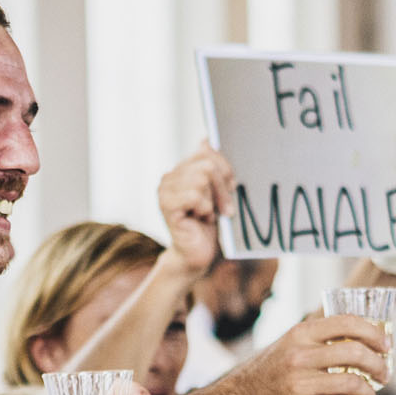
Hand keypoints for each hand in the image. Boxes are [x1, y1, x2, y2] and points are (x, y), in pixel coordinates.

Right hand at [156, 142, 234, 273]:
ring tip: (209, 214)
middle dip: (222, 187)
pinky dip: (204, 208)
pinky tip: (201, 218)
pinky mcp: (166, 205)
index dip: (224, 168)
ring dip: (212, 200)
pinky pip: (193, 195)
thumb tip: (206, 139)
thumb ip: (214, 168)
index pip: (207, 150)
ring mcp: (165, 189)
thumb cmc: (210, 224)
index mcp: (182, 168)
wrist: (198, 255)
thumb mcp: (218, 192)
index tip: (231, 187)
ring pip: (201, 178)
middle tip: (224, 208)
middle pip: (207, 164)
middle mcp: (170, 175)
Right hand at [222, 315, 390, 394]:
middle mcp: (300, 356)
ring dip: (370, 393)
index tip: (386, 345)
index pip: (348, 323)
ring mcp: (301, 384)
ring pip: (354, 383)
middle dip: (379, 365)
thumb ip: (320, 339)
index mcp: (301, 334)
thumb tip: (365, 338)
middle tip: (384, 374)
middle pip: (356, 353)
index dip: (374, 333)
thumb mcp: (290, 346)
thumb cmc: (271, 374)